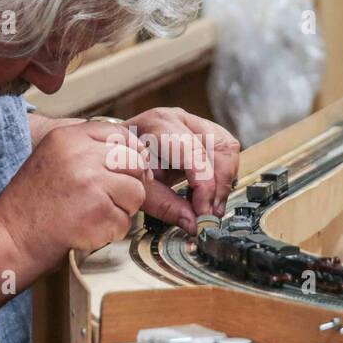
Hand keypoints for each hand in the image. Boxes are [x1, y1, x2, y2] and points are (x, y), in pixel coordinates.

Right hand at [0, 121, 150, 271]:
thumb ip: (87, 150)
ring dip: (121, 210)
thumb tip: (134, 153)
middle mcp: (81, 154)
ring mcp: (91, 182)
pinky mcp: (98, 211)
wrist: (10, 237)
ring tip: (93, 215)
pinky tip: (87, 229)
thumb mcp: (52, 158)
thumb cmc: (31, 203)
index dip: (131, 154)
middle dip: (128, 184)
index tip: (124, 171)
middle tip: (106, 199)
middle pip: (135, 162)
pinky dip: (111, 232)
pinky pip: (125, 221)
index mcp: (68, 137)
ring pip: (136, 192)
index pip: (121, 134)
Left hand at [122, 108, 239, 231]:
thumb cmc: (124, 165)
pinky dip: (224, 173)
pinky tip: (210, 191)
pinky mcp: (203, 129)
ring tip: (211, 205)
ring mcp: (193, 121)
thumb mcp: (138, 188)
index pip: (194, 153)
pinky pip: (226, 148)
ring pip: (227, 147)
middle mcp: (179, 118)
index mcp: (158, 125)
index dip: (204, 186)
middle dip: (219, 185)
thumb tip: (194, 224)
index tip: (203, 212)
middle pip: (218, 147)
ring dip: (225, 180)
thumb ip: (166, 206)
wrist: (115, 149)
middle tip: (211, 213)